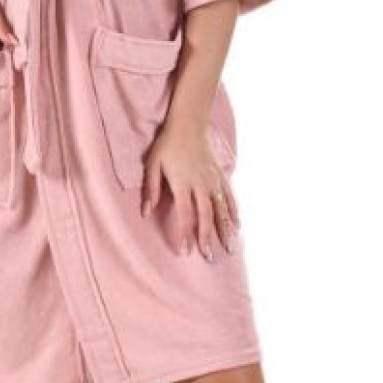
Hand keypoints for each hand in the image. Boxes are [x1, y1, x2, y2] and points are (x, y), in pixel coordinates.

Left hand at [140, 120, 239, 260]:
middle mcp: (201, 184)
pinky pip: (229, 197)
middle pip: (206, 216)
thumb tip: (145, 213)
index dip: (185, 234)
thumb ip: (151, 189)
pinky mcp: (220, 175)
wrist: (188, 125)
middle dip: (207, 238)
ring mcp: (213, 180)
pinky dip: (234, 212)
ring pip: (221, 209)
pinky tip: (237, 225)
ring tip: (229, 247)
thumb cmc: (167, 145)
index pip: (185, 215)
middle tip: (208, 257)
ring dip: (225, 230)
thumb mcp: (153, 165)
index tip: (185, 251)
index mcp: (183, 184)